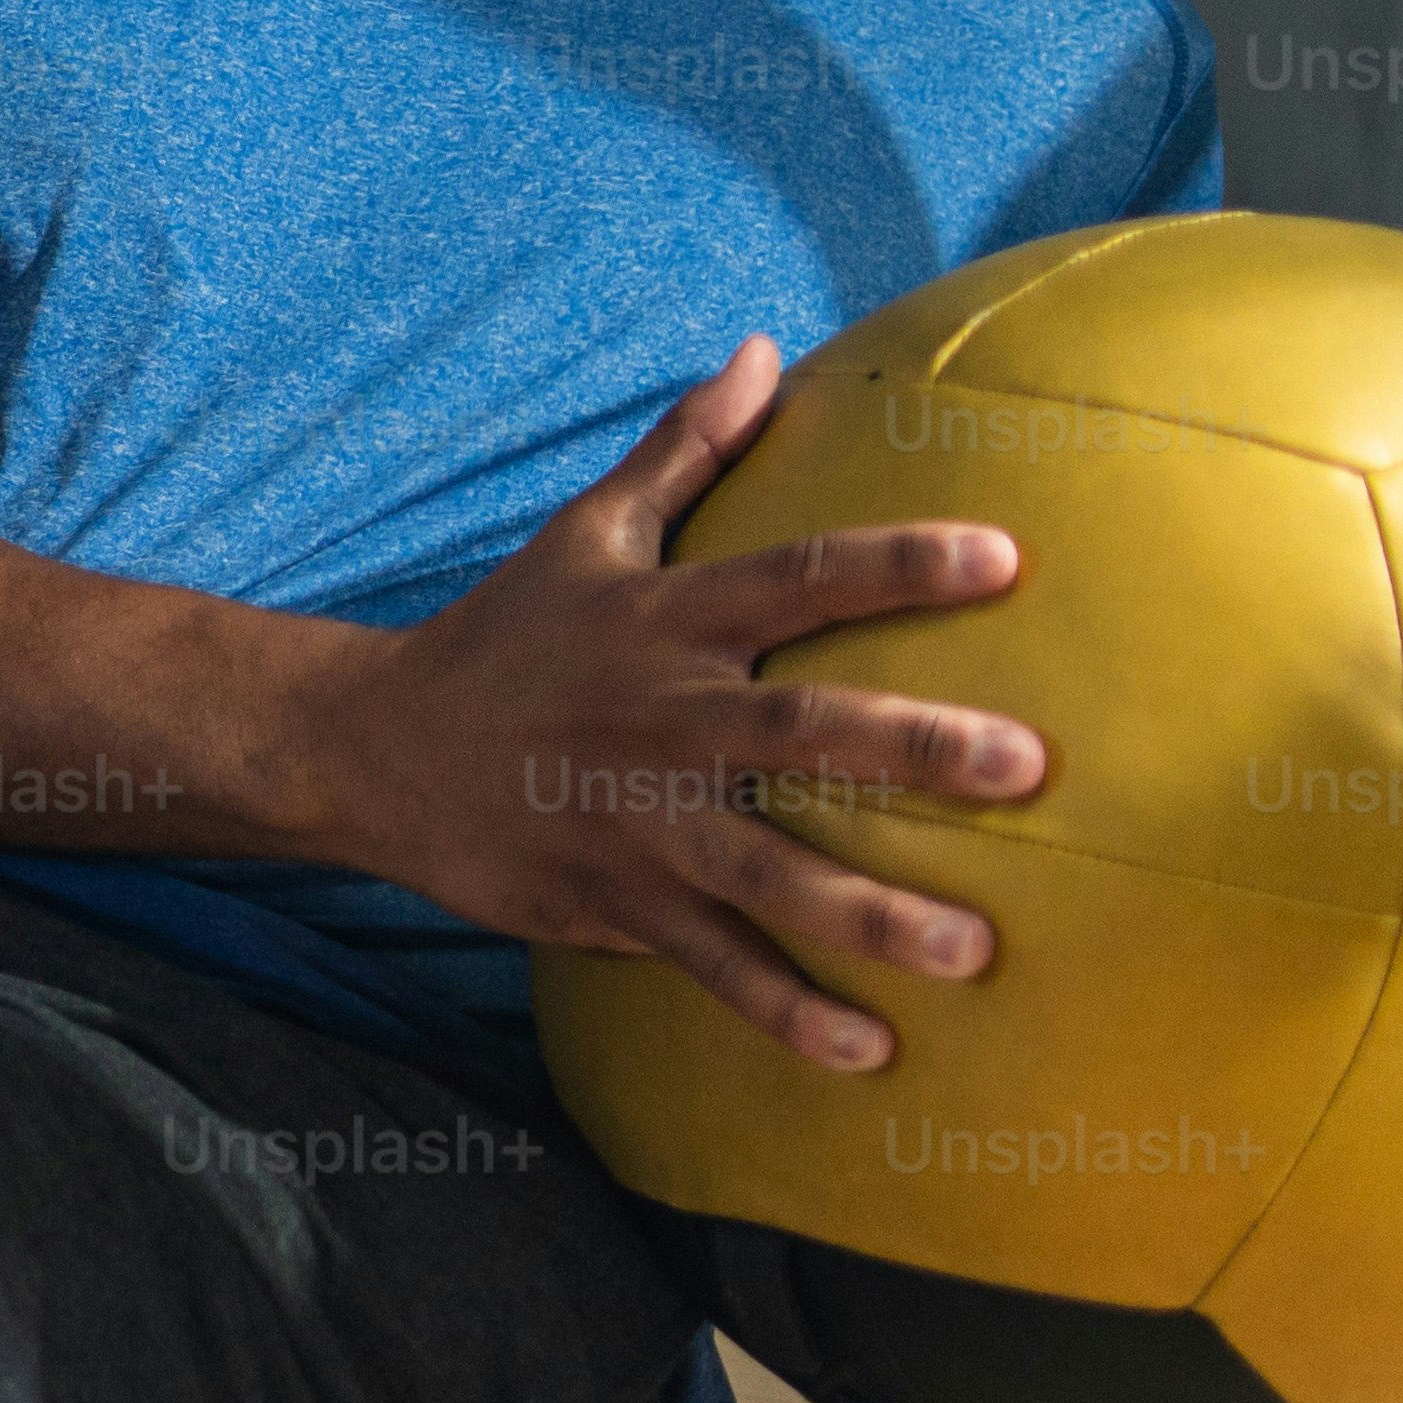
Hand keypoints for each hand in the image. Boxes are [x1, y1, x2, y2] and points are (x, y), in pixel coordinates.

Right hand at [296, 336, 1045, 1071]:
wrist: (374, 748)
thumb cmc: (505, 637)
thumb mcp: (586, 534)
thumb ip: (684, 451)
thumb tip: (763, 351)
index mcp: (668, 623)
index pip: (798, 580)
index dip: (898, 565)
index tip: (1005, 554)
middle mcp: (663, 720)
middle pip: (802, 733)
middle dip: (914, 750)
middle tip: (1028, 769)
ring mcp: (639, 822)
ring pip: (768, 874)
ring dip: (870, 913)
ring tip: (976, 950)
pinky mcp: (614, 902)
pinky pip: (713, 965)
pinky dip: (785, 1012)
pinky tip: (870, 1051)